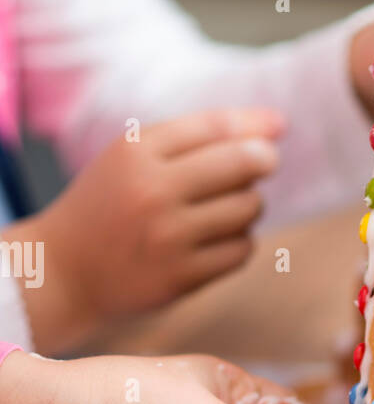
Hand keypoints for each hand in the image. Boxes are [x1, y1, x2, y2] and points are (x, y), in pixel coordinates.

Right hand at [7, 107, 283, 352]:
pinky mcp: (180, 278)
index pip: (217, 125)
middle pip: (243, 164)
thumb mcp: (134, 157)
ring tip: (226, 207)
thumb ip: (200, 135)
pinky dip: (239, 241)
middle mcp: (152, 191)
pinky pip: (242, 250)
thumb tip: (278, 125)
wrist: (64, 271)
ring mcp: (168, 238)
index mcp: (136, 151)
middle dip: (262, 162)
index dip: (257, 127)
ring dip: (249, 205)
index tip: (277, 130)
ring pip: (249, 209)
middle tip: (259, 167)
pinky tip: (218, 239)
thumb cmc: (110, 204)